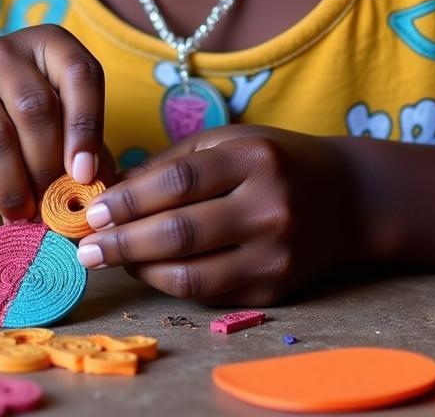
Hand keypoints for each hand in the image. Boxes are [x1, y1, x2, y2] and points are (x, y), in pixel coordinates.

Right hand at [0, 25, 107, 219]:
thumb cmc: (31, 138)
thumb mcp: (67, 136)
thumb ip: (89, 155)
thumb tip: (97, 186)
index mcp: (46, 44)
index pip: (78, 73)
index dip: (86, 126)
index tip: (85, 173)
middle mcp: (2, 53)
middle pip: (34, 107)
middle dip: (48, 164)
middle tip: (52, 200)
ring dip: (15, 186)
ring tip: (25, 211)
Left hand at [75, 125, 363, 304]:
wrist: (348, 198)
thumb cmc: (273, 160)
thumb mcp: (227, 142)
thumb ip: (171, 165)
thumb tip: (110, 191)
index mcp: (253, 159)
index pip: (178, 183)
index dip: (129, 200)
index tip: (94, 211)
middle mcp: (269, 207)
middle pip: (180, 233)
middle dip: (123, 243)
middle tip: (86, 248)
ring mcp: (276, 254)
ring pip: (192, 275)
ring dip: (141, 270)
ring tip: (110, 260)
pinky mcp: (277, 288)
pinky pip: (211, 293)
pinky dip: (171, 283)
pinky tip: (148, 270)